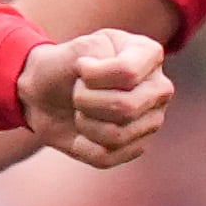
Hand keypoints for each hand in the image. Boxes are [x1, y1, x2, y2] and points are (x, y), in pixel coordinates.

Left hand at [21, 27, 173, 166]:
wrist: (46, 94)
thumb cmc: (63, 66)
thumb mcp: (73, 48)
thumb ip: (93, 52)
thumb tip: (110, 89)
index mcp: (149, 54)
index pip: (127, 72)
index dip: (92, 75)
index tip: (80, 67)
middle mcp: (159, 88)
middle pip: (126, 107)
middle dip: (86, 101)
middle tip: (76, 92)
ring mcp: (152, 120)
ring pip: (117, 135)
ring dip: (84, 123)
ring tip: (80, 110)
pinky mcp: (137, 148)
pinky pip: (106, 157)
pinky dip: (82, 146)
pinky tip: (81, 133)